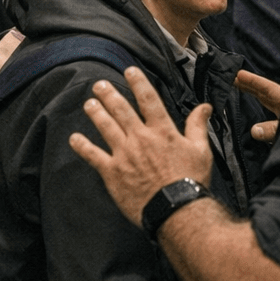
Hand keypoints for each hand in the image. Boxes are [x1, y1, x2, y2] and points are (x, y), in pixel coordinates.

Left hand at [67, 67, 213, 226]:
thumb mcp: (201, 151)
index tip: (128, 70)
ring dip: (95, 113)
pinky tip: (74, 138)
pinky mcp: (112, 172)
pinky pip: (93, 155)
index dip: (137, 82)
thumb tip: (205, 107)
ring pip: (105, 126)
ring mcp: (124, 154)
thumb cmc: (191, 181)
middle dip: (108, 94)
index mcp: (162, 131)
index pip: (148, 99)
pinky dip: (82, 146)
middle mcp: (140, 138)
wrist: (177, 210)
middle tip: (99, 85)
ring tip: (88, 103)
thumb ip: (197, 126)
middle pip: (121, 109)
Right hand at [236, 70, 279, 143]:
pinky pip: (272, 116)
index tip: (238, 74)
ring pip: (269, 103)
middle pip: (266, 93)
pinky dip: (262, 112)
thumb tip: (254, 130)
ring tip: (240, 91)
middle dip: (250, 86)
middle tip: (233, 79)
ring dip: (255, 97)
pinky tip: (256, 116)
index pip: (268, 88)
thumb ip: (273, 130)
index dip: (253, 81)